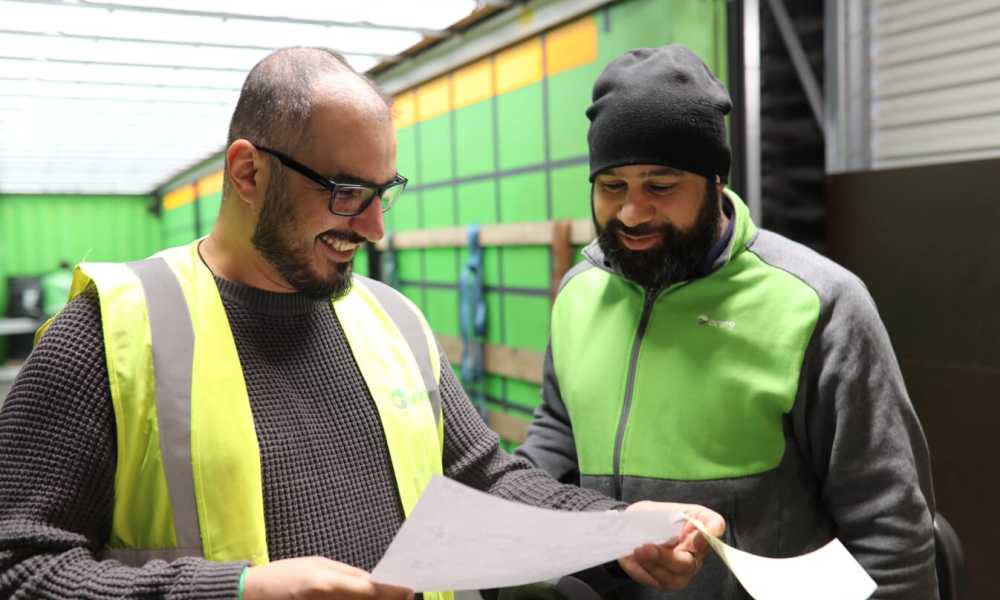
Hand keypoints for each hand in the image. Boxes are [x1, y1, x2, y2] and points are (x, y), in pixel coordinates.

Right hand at [243, 556, 414, 599]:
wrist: (249, 595)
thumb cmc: (284, 576)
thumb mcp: (317, 565)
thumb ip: (347, 574)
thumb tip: (374, 580)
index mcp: (330, 584)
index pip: (371, 591)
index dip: (393, 592)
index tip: (408, 590)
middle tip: (399, 595)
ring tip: (383, 597)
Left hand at [617, 502, 724, 591]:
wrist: (630, 531)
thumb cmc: (647, 517)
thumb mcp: (650, 509)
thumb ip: (657, 516)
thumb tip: (655, 526)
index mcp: (695, 522)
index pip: (713, 523)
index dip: (714, 527)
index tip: (712, 528)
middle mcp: (696, 548)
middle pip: (692, 560)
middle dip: (668, 557)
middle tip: (647, 548)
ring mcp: (685, 567)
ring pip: (676, 575)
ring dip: (654, 565)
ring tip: (636, 552)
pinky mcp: (670, 580)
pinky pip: (661, 581)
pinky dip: (646, 570)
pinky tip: (635, 558)